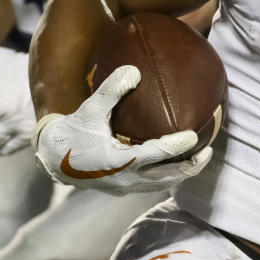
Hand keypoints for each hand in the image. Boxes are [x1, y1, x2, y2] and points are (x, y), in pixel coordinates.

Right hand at [32, 66, 211, 194]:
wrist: (51, 158)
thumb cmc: (72, 131)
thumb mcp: (89, 109)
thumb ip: (111, 90)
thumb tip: (134, 70)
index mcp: (118, 161)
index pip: (156, 154)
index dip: (177, 145)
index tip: (193, 135)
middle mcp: (124, 179)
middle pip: (167, 177)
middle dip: (190, 167)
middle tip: (208, 151)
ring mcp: (124, 187)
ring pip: (162, 184)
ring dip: (182, 173)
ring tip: (199, 158)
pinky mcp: (123, 189)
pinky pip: (153, 185)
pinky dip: (169, 175)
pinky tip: (178, 162)